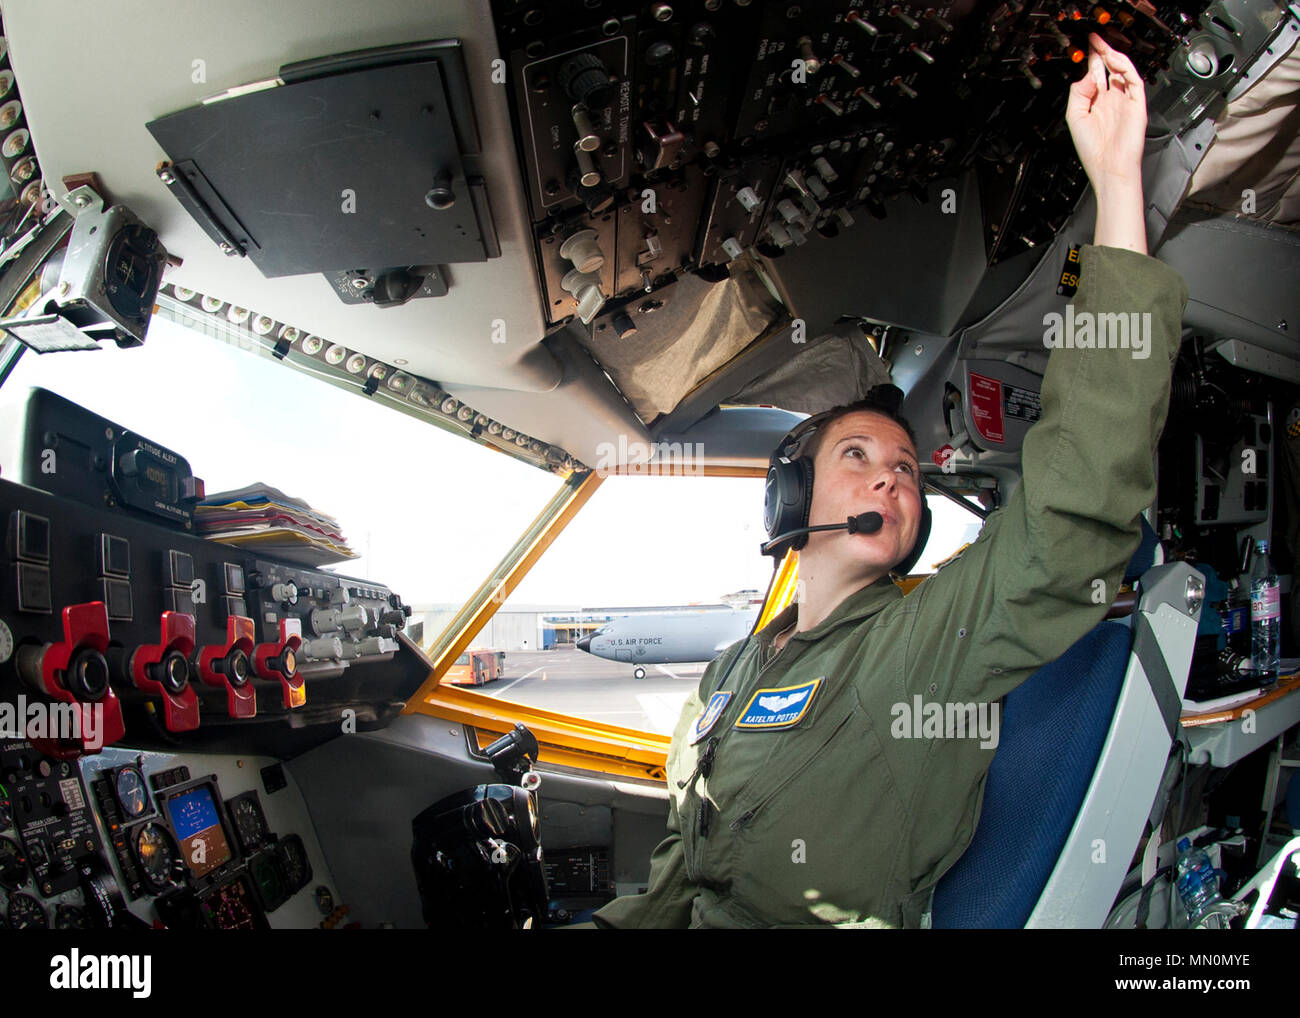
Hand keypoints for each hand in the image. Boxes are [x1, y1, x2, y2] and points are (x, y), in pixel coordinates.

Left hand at [1066, 33, 1145, 196]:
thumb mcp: (1075, 118)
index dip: (1091, 60)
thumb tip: (1087, 75)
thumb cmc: (1093, 151)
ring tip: (1102, 47)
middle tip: (1095, 38)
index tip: (1086, 47)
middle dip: (1103, 52)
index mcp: (1097, 104)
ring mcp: (1125, 101)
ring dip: (1113, 57)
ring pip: (1122, 71)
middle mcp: (1111, 101)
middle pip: (1109, 69)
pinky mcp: (1137, 103)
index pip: (1096, 75)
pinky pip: (1133, 79)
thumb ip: (1078, 94)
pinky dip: (1124, 68)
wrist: (1110, 168)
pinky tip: (1112, 61)